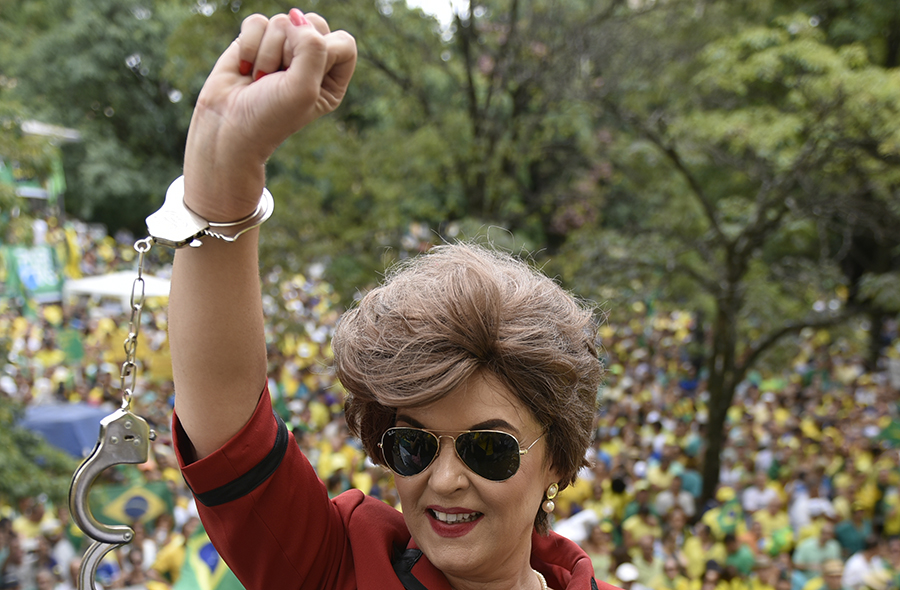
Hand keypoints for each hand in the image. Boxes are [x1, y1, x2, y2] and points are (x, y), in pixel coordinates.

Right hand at [183, 9, 356, 220]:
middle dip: (292, 49)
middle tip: (280, 77)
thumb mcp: (303, 88)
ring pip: (283, 21)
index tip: (303, 75)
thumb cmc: (270, 115)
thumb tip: (297, 17)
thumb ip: (313, 47)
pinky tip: (246, 69)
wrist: (227, 126)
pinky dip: (249, 45)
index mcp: (332, 79)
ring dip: (267, 53)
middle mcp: (311, 62)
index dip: (323, 52)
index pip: (344, 43)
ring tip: (261, 80)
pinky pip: (257, 22)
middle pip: (315, 24)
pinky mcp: (256, 42)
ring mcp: (283, 49)